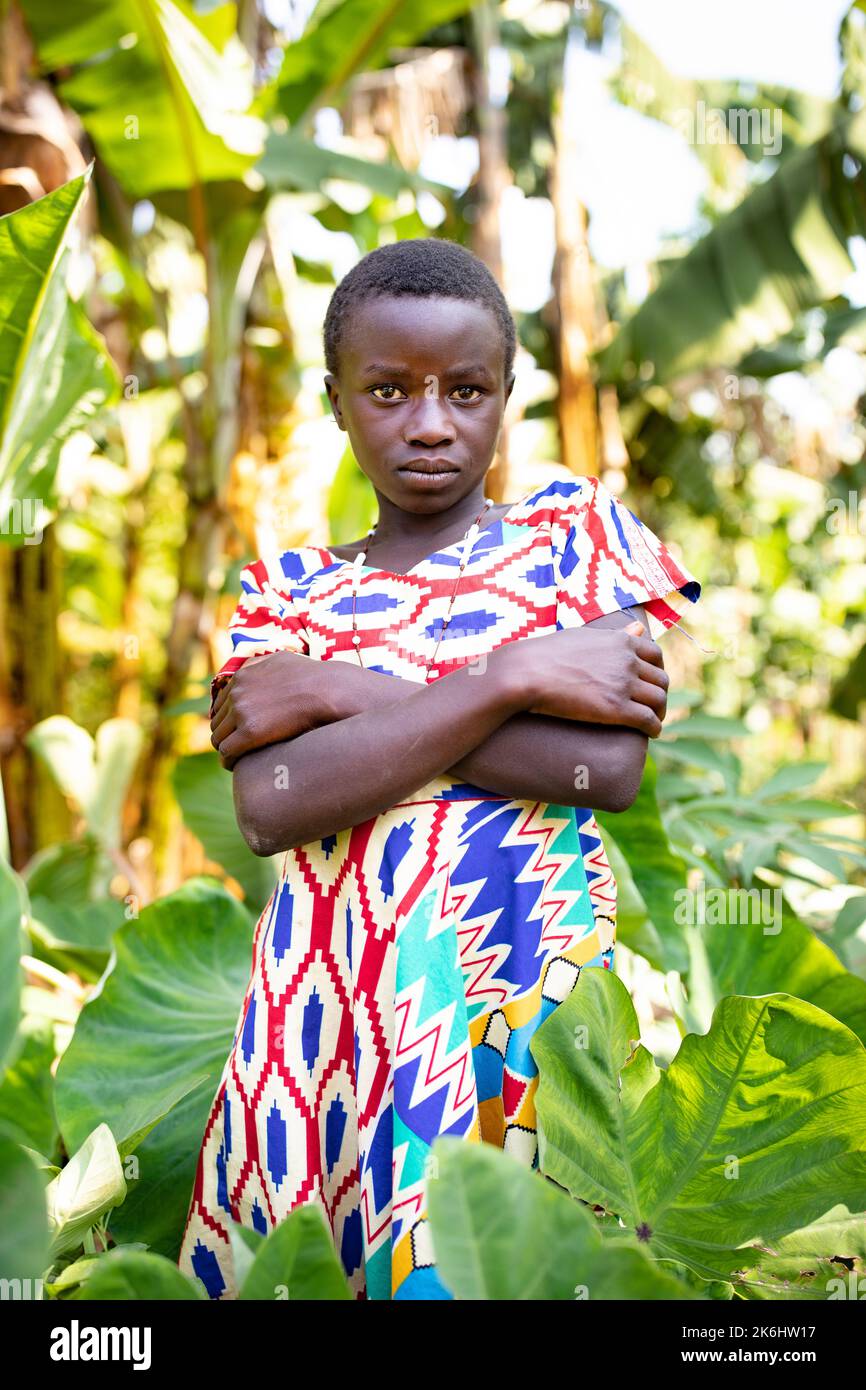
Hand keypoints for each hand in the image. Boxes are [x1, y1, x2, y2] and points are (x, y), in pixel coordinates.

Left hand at [210, 651, 340, 768]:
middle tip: (239, 751)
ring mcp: (242, 711)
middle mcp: (237, 692)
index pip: (221, 705)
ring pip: (219, 739)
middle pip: (217, 723)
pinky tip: (238, 767)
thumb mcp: (280, 659)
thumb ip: (260, 664)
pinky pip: (227, 751)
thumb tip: (249, 669)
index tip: (237, 733)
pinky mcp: (250, 731)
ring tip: (238, 762)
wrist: (328, 689)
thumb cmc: (312, 677)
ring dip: (227, 750)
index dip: (228, 721)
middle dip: (227, 737)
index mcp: (242, 676)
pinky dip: (229, 761)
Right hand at [493, 620, 668, 736]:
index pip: (656, 655)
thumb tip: (639, 626)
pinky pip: (649, 721)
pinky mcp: (616, 709)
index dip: (657, 671)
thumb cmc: (547, 654)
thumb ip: (615, 635)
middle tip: (651, 706)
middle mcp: (627, 661)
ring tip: (652, 722)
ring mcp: (623, 684)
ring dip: (659, 713)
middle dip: (659, 694)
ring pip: (659, 701)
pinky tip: (650, 734)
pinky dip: (654, 729)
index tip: (649, 683)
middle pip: (661, 680)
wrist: (526, 673)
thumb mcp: (585, 636)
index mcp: (620, 641)